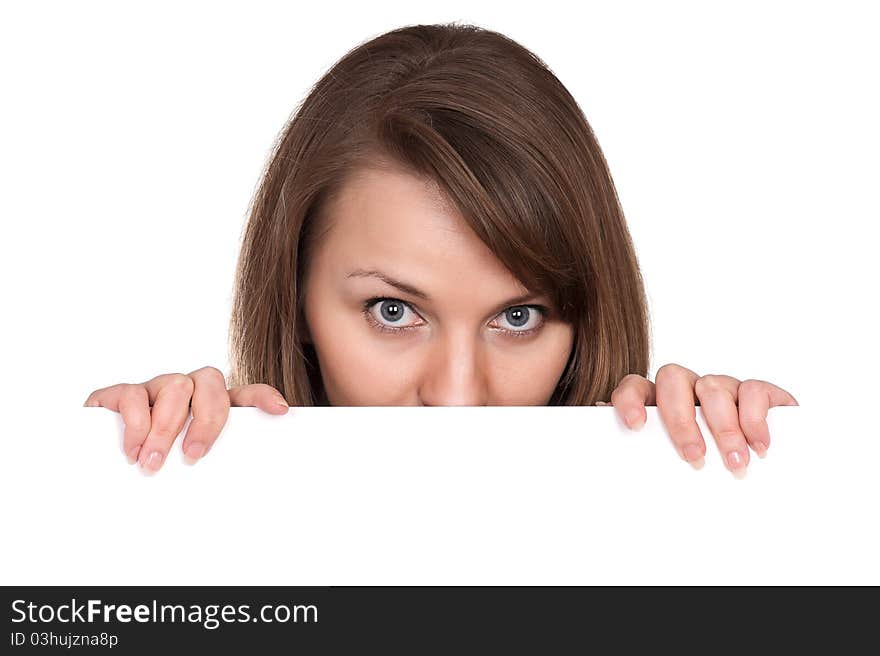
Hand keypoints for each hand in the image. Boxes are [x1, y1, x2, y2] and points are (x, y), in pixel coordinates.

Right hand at [83, 366, 287, 472]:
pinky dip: (135, 423)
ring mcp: (153, 390)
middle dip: (206, 419)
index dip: (263, 397)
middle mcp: (185, 393)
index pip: (244, 393)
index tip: (279, 411)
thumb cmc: (157, 478)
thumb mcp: (192, 478)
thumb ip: (215, 478)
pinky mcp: (117, 396)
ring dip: (166, 427)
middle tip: (193, 457)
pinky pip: (132, 394)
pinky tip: (132, 450)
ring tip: (153, 463)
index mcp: (210, 409)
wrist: (98, 479)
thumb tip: (245, 513)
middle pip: (209, 381)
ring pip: (174, 385)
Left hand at [598, 363, 798, 476]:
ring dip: (723, 428)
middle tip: (693, 457)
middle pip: (674, 379)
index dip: (630, 399)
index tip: (635, 425)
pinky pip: (753, 391)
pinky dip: (755, 419)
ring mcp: (724, 388)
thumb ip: (652, 465)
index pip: (636, 386)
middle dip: (681, 419)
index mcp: (661, 405)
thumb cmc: (708, 474)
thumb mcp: (674, 470)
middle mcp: (690, 390)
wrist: (769, 479)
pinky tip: (759, 446)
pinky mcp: (760, 394)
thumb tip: (620, 477)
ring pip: (713, 386)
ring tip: (733, 463)